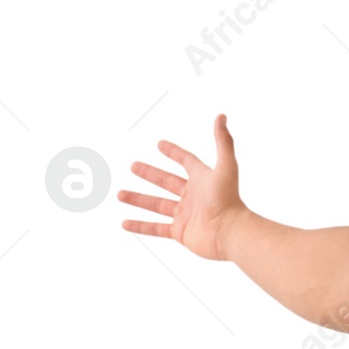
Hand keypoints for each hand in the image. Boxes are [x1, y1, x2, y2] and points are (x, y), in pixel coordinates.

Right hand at [119, 113, 245, 260]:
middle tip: (133, 166)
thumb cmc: (228, 199)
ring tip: (119, 194)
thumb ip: (223, 141)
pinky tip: (125, 223)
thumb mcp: (226, 166)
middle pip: (167, 182)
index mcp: (202, 179)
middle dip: (150, 174)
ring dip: (138, 199)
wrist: (229, 232)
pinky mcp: (180, 232)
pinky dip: (140, 225)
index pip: (186, 161)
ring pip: (157, 205)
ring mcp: (185, 214)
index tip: (160, 144)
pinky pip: (156, 228)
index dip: (174, 152)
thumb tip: (221, 115)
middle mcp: (193, 196)